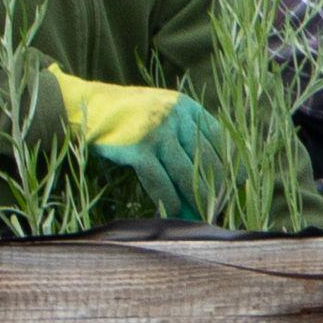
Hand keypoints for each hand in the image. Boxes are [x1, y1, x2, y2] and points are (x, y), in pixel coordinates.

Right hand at [51, 72, 219, 220]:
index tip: (236, 185)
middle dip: (215, 188)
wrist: (86, 107)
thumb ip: (184, 131)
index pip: (219, 140)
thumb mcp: (162, 112)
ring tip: (199, 215)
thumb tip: (211, 170)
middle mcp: (176, 117)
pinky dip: (169, 200)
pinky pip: (161, 182)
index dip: (230, 164)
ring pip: (187, 174)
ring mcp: (157, 133)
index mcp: (187, 107)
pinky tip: (173, 211)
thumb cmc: (127, 116)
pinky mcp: (138, 149)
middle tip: (217, 207)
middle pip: (206, 160)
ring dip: (194, 199)